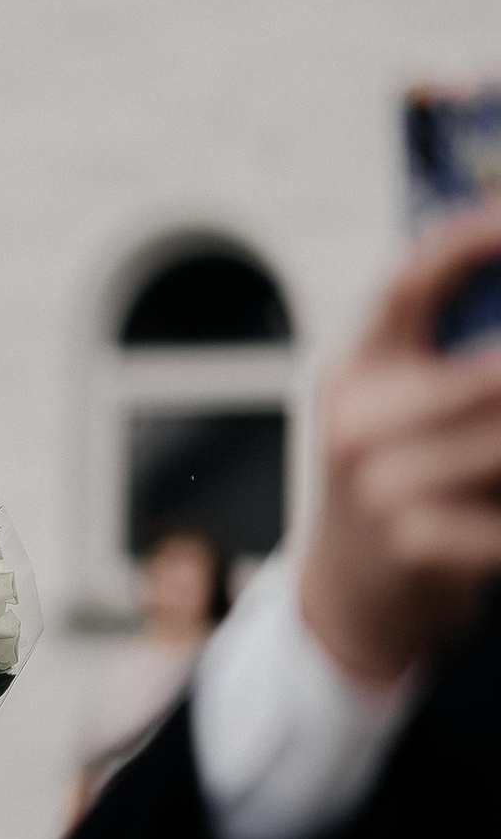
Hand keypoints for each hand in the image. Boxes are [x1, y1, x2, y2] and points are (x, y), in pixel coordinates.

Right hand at [302, 205, 500, 683]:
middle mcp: (356, 425)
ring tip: (499, 459)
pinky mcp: (417, 545)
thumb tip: (496, 306)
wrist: (352, 597)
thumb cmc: (392, 485)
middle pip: (487, 373)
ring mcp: (382, 488)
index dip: (466, 241)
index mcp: (352, 376)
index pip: (404, 285)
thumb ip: (442, 356)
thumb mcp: (392, 410)